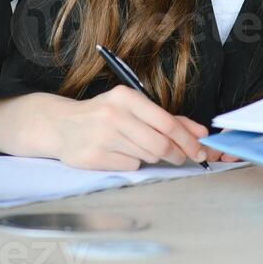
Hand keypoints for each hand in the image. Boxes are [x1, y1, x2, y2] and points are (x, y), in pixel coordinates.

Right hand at [51, 85, 230, 170]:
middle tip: (180, 157)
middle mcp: (113, 115)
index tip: (200, 150)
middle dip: (176, 154)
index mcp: (126, 97)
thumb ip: (168, 119)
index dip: (188, 140)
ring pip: (147, 156)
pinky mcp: (94, 157)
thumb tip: (201, 132)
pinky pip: (130, 166)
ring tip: (136, 146)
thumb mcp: (133, 107)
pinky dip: (132, 163)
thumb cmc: (103, 115)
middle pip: (160, 144)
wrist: (62, 125)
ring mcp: (102, 137)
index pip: (167, 122)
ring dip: (151, 157)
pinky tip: (119, 153)